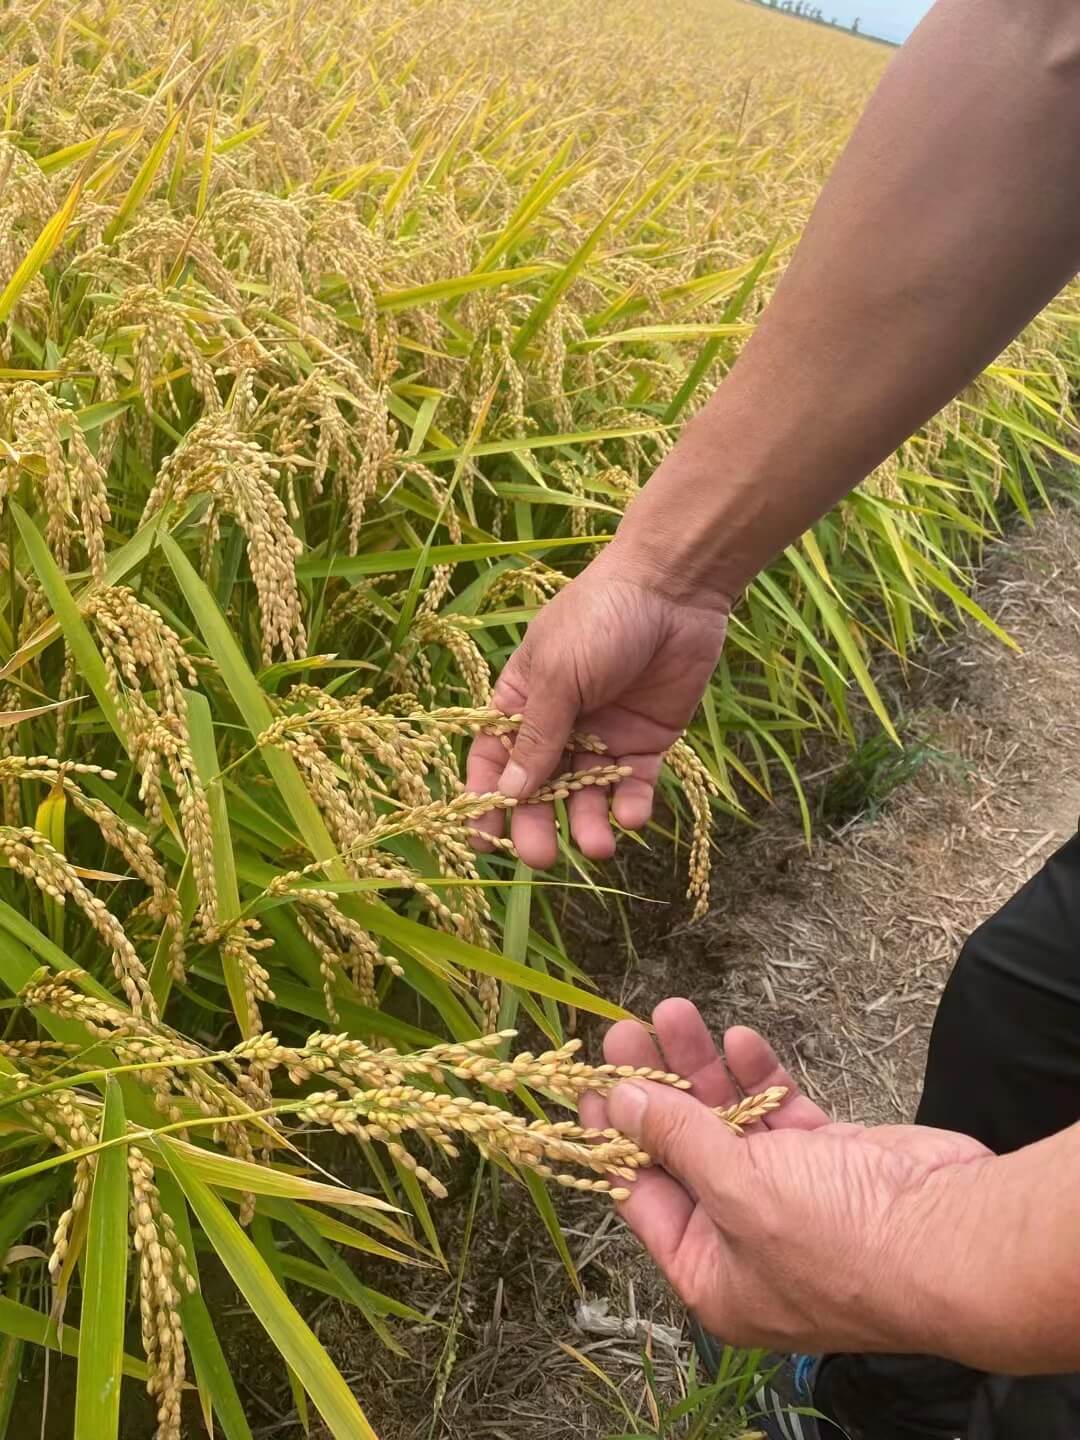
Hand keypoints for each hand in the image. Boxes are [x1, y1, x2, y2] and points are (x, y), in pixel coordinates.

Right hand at [465, 543, 727, 867]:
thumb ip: (537, 737)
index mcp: (522, 700)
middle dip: (538, 823)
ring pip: (587, 793)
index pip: (495, 759)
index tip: (485, 840)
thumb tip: (507, 793)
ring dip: (587, 823)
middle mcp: (560, 722)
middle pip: (540, 787)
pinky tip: (629, 818)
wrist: (674, 588)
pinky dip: (629, 805)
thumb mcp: (558, 676)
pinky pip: (632, 784)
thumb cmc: (599, 618)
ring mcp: (603, 733)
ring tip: (597, 848)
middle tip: (540, 858)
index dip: (487, 799)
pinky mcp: (647, 740)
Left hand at [581, 999, 992, 1358]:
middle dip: (655, 1087)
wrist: (956, 1236)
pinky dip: (760, 1077)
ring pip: (729, 1121)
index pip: (643, 1196)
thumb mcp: (739, 1191)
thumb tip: (619, 1104)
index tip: (588, 1084)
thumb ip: (677, 1142)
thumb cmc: (842, 1240)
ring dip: (704, 1068)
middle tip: (626, 1030)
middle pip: (682, 1149)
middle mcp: (745, 1238)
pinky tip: (744, 1039)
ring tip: (675, 1011)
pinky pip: (779, 1111)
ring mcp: (790, 1195)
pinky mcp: (830, 1159)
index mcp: (712, 1274)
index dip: (612, 1137)